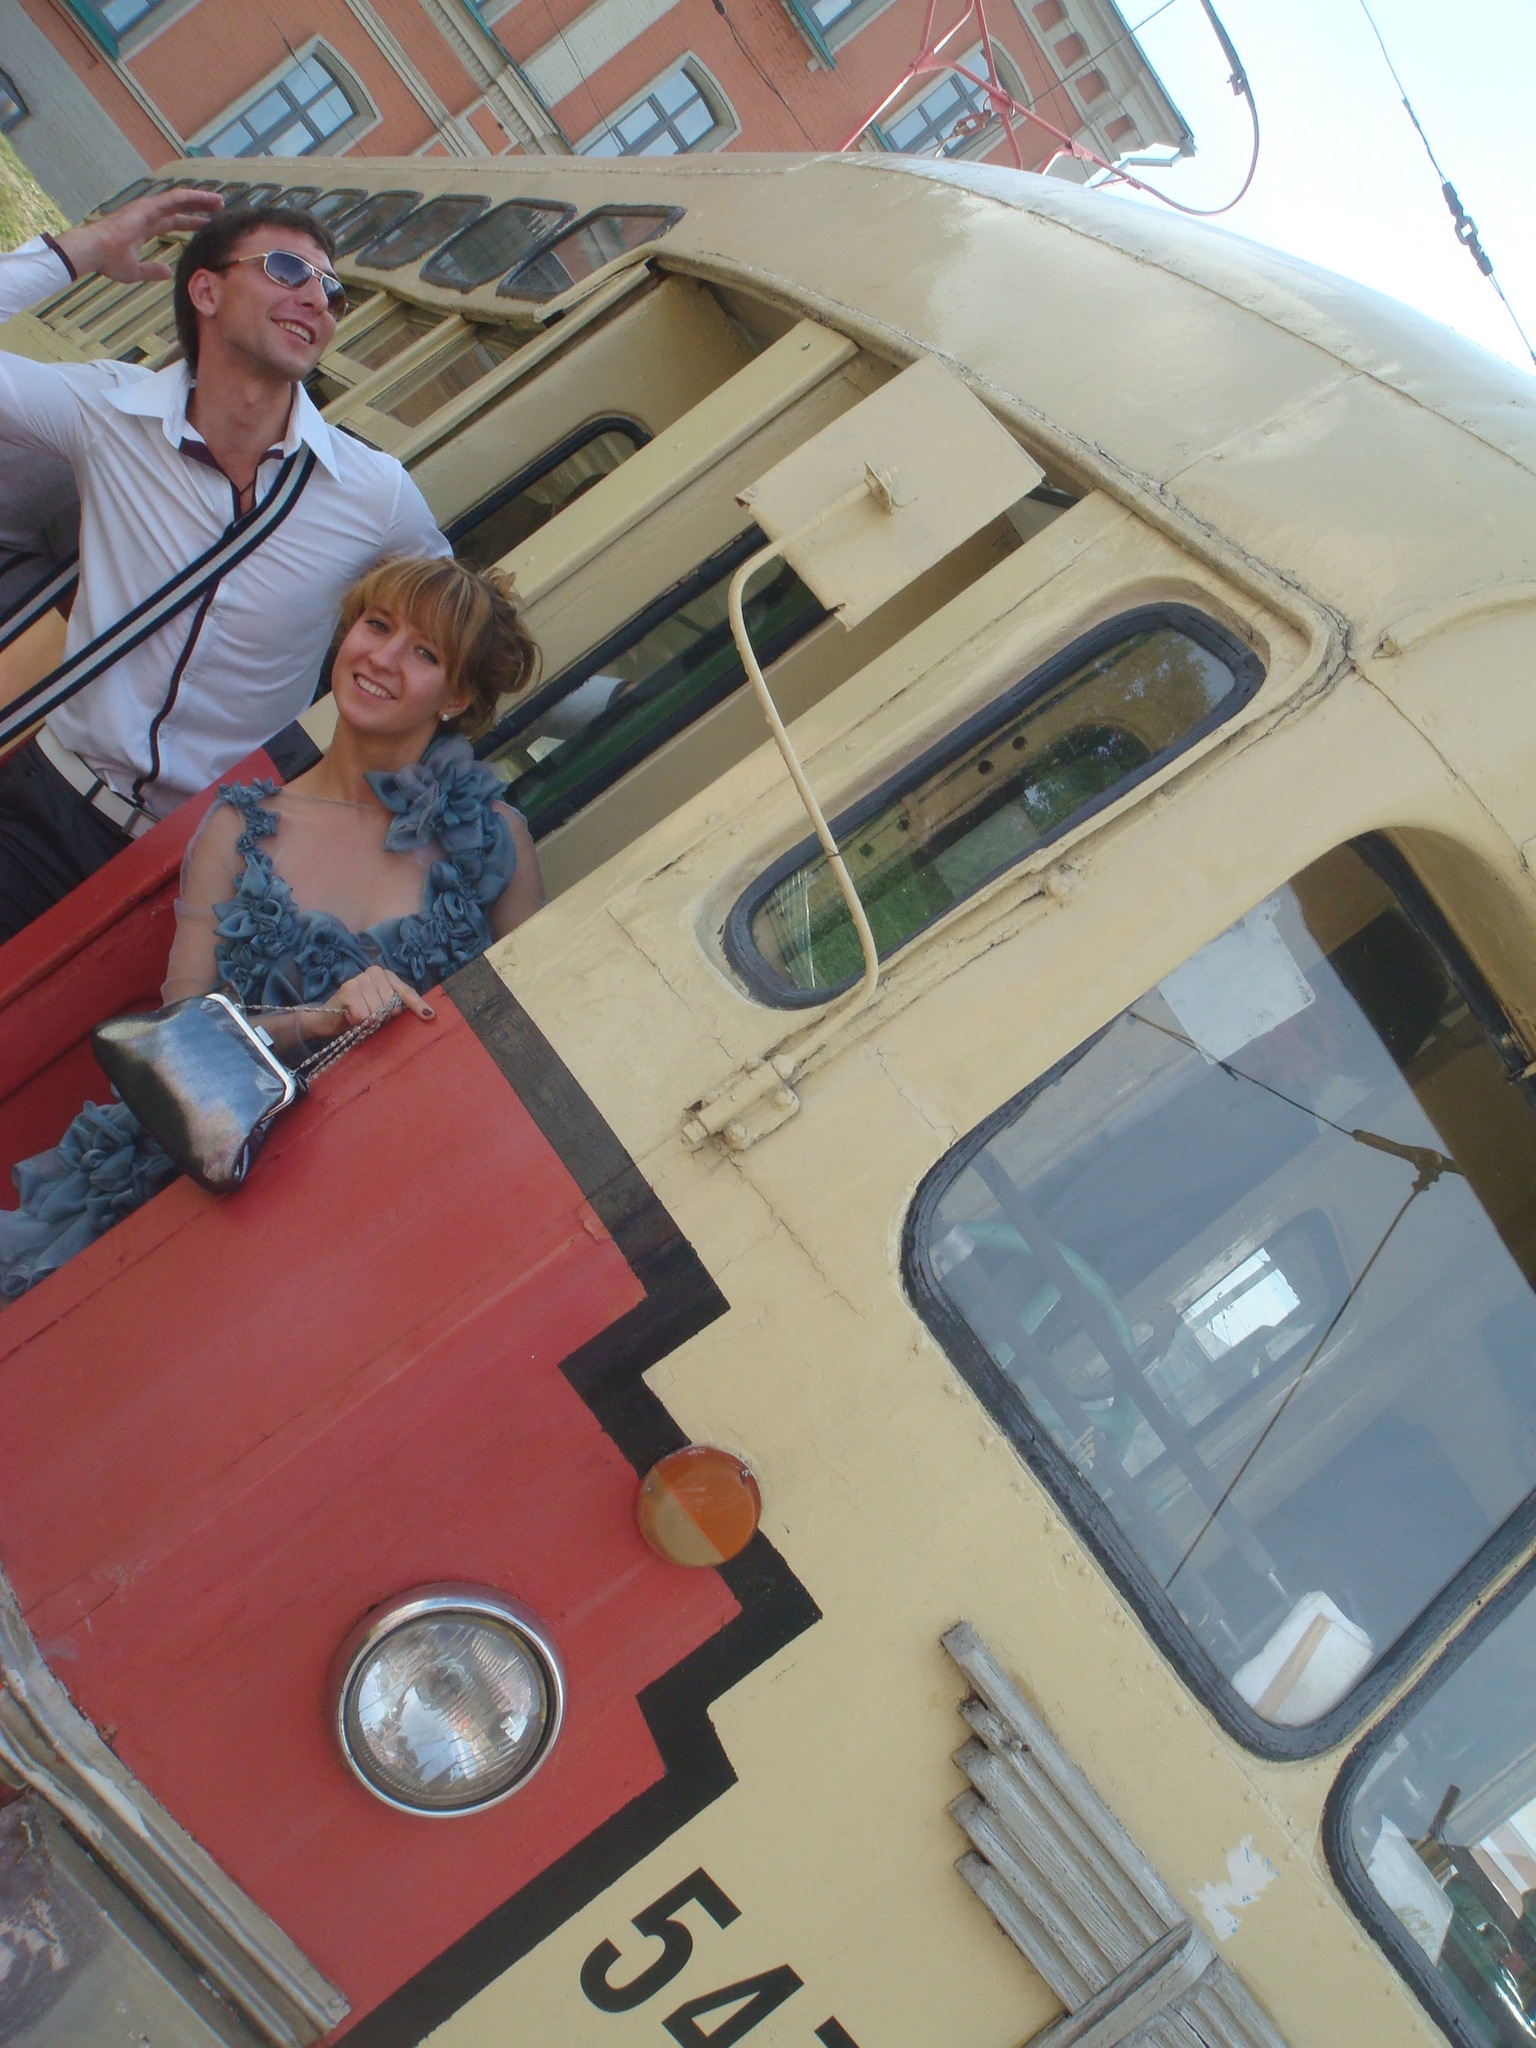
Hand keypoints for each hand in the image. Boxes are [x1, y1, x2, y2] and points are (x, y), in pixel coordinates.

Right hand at [55, 185, 222, 285]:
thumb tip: (167, 272)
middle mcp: (147, 215)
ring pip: (179, 200)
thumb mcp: (135, 271)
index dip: (190, 222)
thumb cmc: (108, 261)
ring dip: (199, 199)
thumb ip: (152, 270)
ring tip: (219, 201)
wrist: (94, 252)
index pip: (172, 222)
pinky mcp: (147, 206)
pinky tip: (206, 198)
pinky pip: (173, 199)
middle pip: (179, 209)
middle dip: (198, 208)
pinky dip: (191, 198)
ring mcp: (147, 208)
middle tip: (219, 209)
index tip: (206, 225)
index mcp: (144, 228)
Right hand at [302, 967, 433, 1039]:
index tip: (429, 1016)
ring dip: (369, 1020)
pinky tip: (350, 1016)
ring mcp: (360, 979)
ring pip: (377, 1011)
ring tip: (359, 1016)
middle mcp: (373, 972)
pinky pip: (363, 1015)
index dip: (417, 1005)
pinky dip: (357, 1022)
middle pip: (391, 1005)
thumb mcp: (381, 1009)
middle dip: (383, 1017)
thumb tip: (427, 1013)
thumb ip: (398, 1007)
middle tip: (369, 1017)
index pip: (405, 992)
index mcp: (385, 975)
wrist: (328, 1018)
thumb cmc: (358, 1014)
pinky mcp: (348, 989)